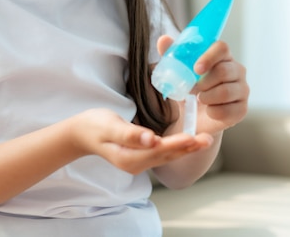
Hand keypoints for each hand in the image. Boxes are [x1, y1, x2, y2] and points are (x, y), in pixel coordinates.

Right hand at [71, 108, 212, 174]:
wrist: (81, 134)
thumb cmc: (94, 125)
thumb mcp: (110, 126)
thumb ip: (130, 134)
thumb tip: (150, 140)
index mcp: (128, 158)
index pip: (157, 151)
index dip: (175, 143)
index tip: (191, 136)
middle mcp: (136, 164)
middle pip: (166, 155)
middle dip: (187, 147)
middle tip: (207, 138)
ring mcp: (138, 163)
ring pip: (166, 156)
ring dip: (186, 148)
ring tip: (204, 140)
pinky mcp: (141, 157)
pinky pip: (162, 154)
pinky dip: (177, 147)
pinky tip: (188, 142)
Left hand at [157, 35, 248, 135]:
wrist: (194, 116)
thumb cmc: (190, 89)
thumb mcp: (178, 72)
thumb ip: (172, 54)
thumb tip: (163, 39)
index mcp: (223, 57)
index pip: (222, 48)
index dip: (209, 57)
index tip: (196, 69)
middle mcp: (237, 70)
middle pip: (223, 70)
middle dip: (204, 82)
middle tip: (193, 89)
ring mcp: (242, 89)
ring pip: (225, 91)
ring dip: (206, 97)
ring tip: (199, 99)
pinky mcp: (242, 109)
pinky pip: (227, 110)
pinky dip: (212, 112)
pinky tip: (208, 110)